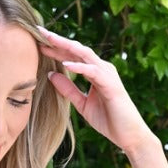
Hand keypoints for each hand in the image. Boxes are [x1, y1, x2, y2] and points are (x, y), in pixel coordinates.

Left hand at [38, 27, 154, 157]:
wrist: (129, 135)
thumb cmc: (109, 120)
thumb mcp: (82, 104)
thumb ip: (68, 90)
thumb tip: (50, 75)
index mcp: (94, 72)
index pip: (72, 56)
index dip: (55, 49)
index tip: (38, 42)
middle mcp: (101, 68)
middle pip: (76, 50)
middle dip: (58, 40)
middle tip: (39, 31)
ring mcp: (107, 74)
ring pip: (84, 54)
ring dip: (66, 46)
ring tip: (50, 40)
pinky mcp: (111, 84)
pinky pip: (93, 72)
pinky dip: (79, 67)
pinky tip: (65, 65)